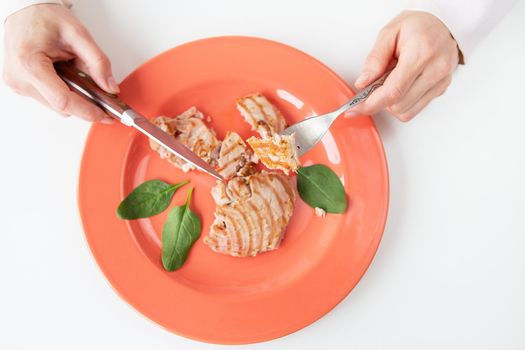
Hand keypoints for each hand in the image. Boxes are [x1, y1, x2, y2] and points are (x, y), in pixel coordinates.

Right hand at [2, 4, 117, 122]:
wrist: (24, 10)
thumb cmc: (44, 17)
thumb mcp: (78, 34)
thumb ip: (98, 62)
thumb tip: (110, 87)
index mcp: (30, 64)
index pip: (63, 100)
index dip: (88, 111)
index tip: (105, 115)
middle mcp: (19, 78)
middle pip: (62, 107)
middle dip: (84, 101)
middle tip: (98, 88)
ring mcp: (17, 85)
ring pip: (57, 106)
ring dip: (72, 94)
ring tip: (72, 72)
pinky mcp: (20, 87)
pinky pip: (49, 100)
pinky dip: (63, 91)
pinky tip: (63, 75)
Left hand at [348, 11, 459, 121]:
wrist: (443, 23)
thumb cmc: (418, 25)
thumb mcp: (389, 33)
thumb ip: (375, 59)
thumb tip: (363, 82)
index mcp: (421, 53)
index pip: (393, 91)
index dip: (371, 104)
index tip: (356, 108)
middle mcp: (435, 70)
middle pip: (398, 105)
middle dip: (380, 100)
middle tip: (374, 85)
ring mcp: (441, 81)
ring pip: (407, 112)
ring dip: (391, 104)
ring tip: (391, 81)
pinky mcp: (442, 89)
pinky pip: (416, 109)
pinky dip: (403, 103)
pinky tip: (402, 86)